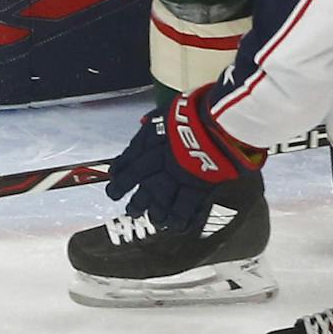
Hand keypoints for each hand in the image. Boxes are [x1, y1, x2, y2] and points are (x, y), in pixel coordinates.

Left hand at [105, 86, 265, 231]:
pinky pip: (184, 209)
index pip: (131, 157)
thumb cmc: (198, 110)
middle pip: (140, 181)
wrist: (219, 123)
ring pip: (159, 200)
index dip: (121, 169)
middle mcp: (161, 161)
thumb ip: (156, 118)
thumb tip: (144, 122)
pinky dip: (178, 219)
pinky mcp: (197, 188)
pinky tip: (175, 226)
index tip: (114, 176)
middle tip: (123, 202)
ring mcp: (177, 177)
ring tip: (148, 216)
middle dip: (129, 194)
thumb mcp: (170, 107)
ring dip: (152, 210)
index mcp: (153, 139)